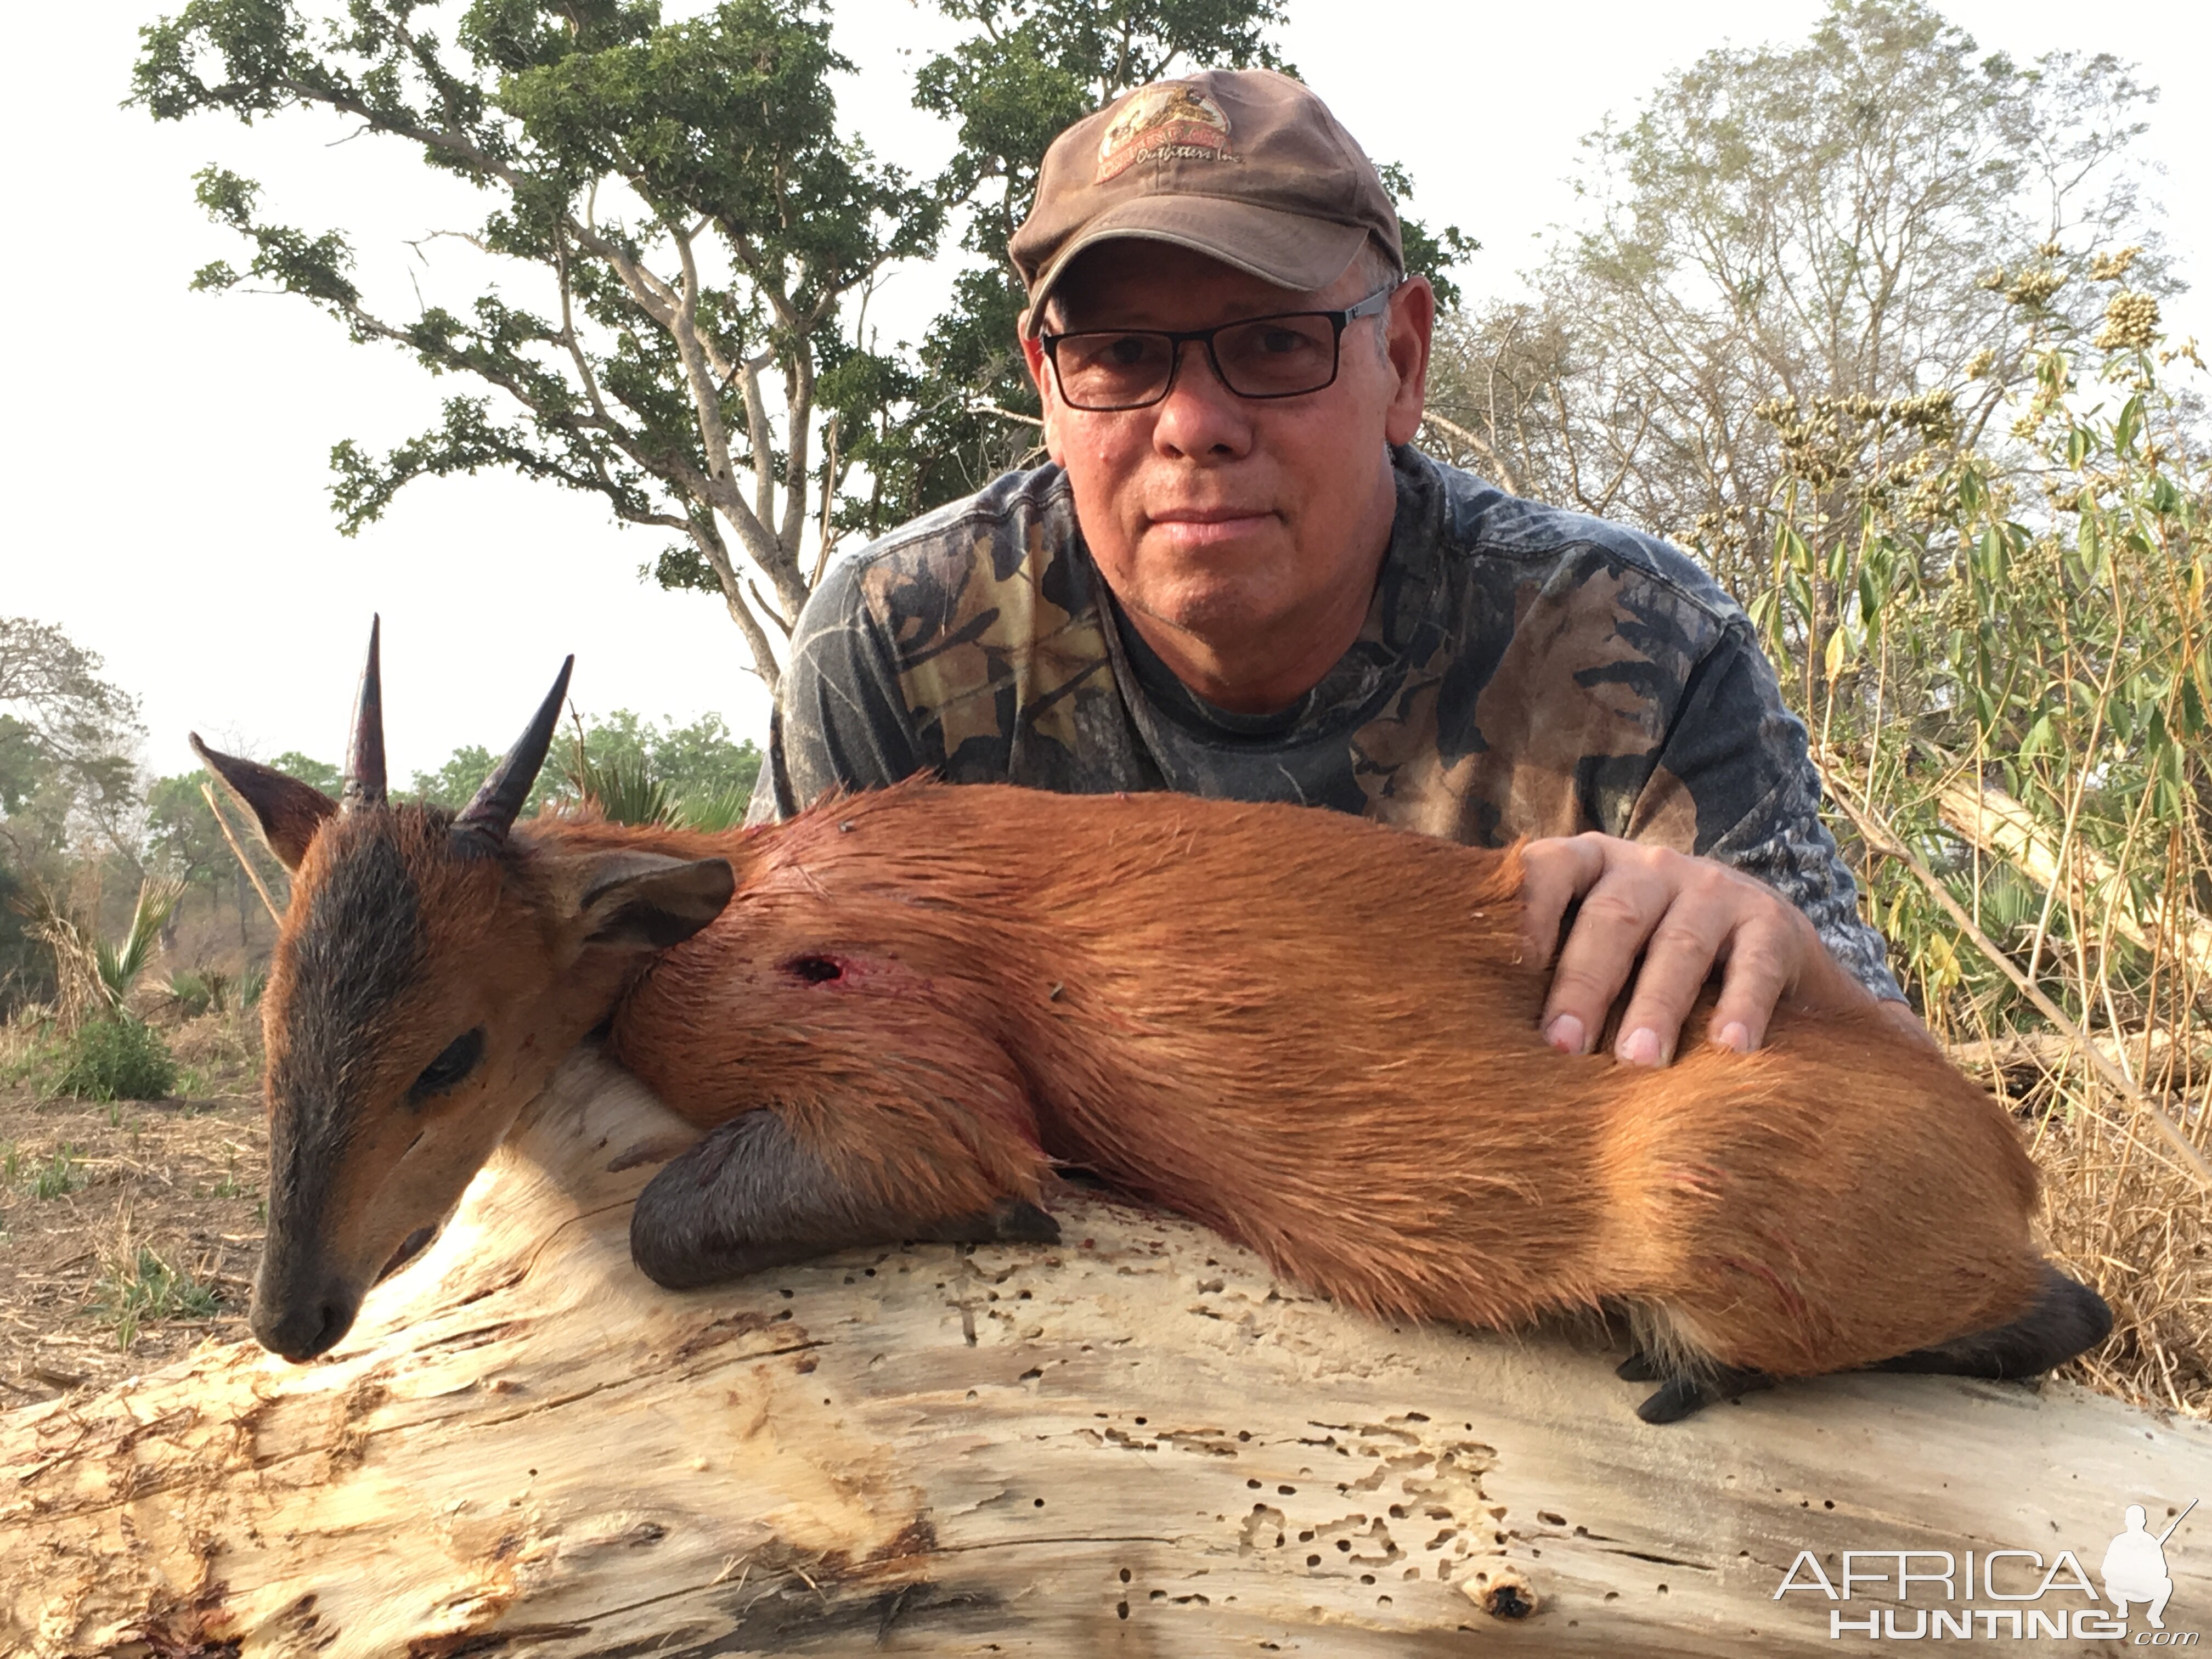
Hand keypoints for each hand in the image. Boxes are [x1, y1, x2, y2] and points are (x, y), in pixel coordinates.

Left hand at [1518, 833, 1876, 1065]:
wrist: (1765, 948)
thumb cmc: (1646, 959)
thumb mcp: (1597, 947)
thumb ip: (1549, 967)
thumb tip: (1483, 1037)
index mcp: (1591, 865)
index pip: (1547, 869)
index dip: (1524, 913)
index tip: (1508, 971)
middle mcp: (1649, 866)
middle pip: (1611, 918)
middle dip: (1583, 983)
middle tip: (1563, 1046)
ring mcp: (1713, 889)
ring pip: (1679, 944)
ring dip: (1656, 1005)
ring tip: (1639, 1061)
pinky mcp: (1771, 923)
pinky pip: (1754, 964)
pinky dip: (1742, 1006)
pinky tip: (1729, 1049)